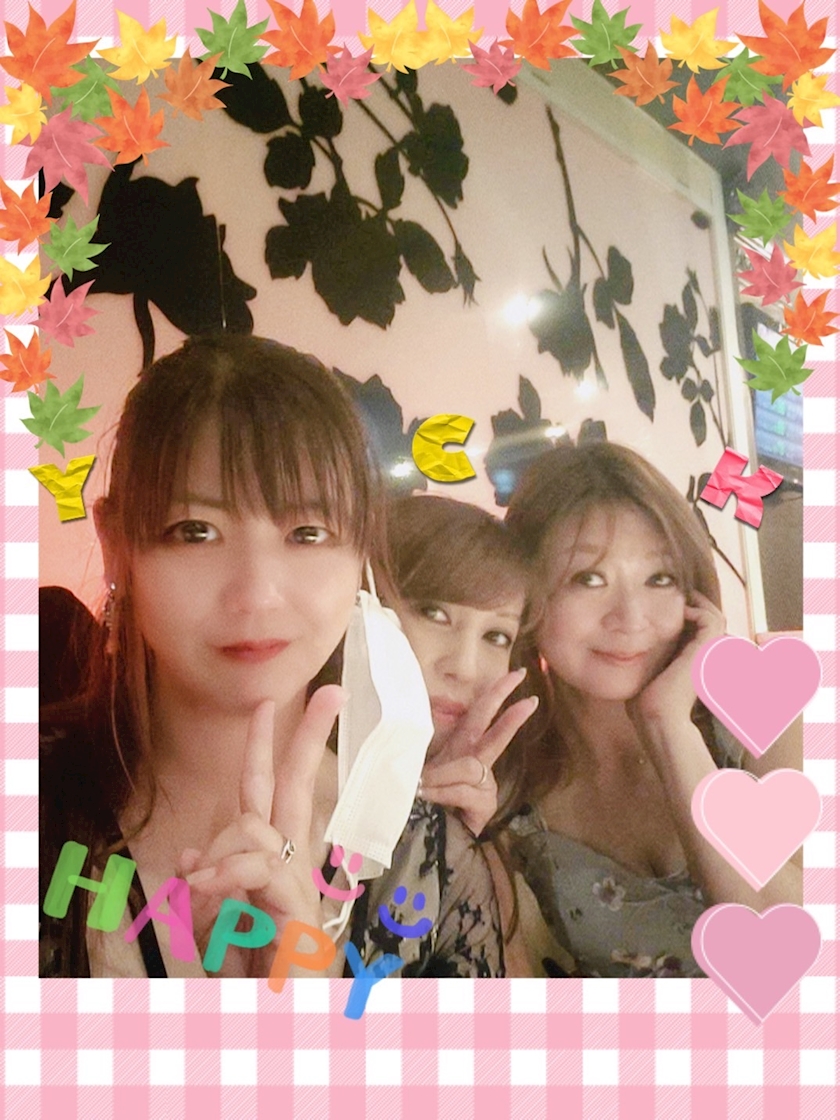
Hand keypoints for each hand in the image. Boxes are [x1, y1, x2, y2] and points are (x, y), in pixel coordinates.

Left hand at [179, 687, 345, 976]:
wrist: (280, 1034)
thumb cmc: (251, 985)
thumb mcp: (214, 930)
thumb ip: (209, 888)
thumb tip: (191, 855)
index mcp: (273, 864)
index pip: (270, 795)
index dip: (268, 748)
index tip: (269, 704)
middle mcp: (292, 867)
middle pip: (293, 787)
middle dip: (306, 736)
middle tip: (331, 692)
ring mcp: (300, 886)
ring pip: (254, 826)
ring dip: (218, 853)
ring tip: (202, 896)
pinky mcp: (300, 910)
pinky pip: (260, 865)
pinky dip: (227, 871)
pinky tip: (205, 887)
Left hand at [420, 668, 538, 835]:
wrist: (435, 839)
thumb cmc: (429, 802)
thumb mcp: (424, 770)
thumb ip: (426, 751)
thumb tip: (425, 728)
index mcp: (463, 747)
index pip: (482, 714)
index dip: (498, 694)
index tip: (518, 674)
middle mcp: (478, 761)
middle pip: (494, 727)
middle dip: (503, 700)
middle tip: (519, 676)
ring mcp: (485, 783)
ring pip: (469, 767)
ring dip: (443, 776)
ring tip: (423, 786)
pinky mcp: (485, 804)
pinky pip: (463, 790)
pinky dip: (443, 791)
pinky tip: (429, 796)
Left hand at [628, 591, 725, 732]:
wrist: (655, 714)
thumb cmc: (647, 702)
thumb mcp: (648, 674)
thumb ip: (649, 660)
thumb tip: (629, 649)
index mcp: (694, 662)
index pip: (700, 632)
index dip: (692, 616)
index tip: (674, 606)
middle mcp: (706, 657)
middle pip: (712, 622)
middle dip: (699, 606)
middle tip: (683, 595)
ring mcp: (709, 654)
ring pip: (716, 618)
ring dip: (700, 604)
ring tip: (684, 597)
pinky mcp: (706, 650)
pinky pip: (711, 621)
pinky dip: (699, 610)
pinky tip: (682, 610)